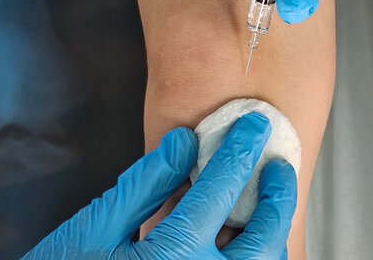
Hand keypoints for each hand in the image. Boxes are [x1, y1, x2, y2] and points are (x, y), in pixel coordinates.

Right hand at [23, 112, 297, 258]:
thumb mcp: (94, 228)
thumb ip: (146, 184)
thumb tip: (184, 142)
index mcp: (173, 256)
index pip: (221, 189)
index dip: (240, 150)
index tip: (253, 126)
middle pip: (262, 239)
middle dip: (277, 199)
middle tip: (278, 168)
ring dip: (271, 235)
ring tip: (267, 206)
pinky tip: (241, 244)